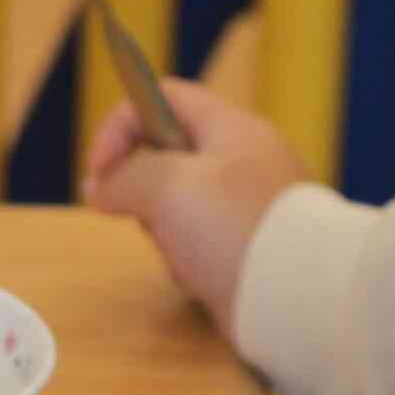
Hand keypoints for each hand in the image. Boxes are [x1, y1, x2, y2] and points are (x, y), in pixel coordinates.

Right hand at [85, 81, 307, 334]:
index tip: (98, 172)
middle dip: (142, 190)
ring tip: (184, 253)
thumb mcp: (167, 185)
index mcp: (231, 128)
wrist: (296, 296)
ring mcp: (246, 208)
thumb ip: (124, 176)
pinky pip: (197, 246)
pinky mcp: (246, 250)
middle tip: (144, 215)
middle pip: (165, 157)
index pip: (162, 98)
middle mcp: (243, 162)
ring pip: (176, 208)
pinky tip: (202, 278)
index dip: (120, 126)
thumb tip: (100, 188)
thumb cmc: (233, 226)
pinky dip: (188, 262)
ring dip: (164, 233)